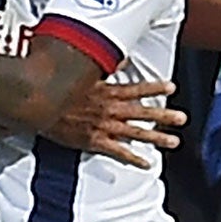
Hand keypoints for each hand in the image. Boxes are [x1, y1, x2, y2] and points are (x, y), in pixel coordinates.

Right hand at [47, 78, 185, 168]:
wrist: (37, 104)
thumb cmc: (54, 86)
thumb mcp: (79, 71)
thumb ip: (101, 66)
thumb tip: (118, 57)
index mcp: (106, 91)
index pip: (136, 89)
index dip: (155, 88)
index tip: (172, 87)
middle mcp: (109, 109)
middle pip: (142, 113)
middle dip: (164, 115)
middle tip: (183, 118)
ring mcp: (103, 126)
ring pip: (136, 133)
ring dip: (156, 137)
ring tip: (174, 142)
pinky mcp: (94, 142)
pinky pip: (118, 152)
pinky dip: (134, 158)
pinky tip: (148, 164)